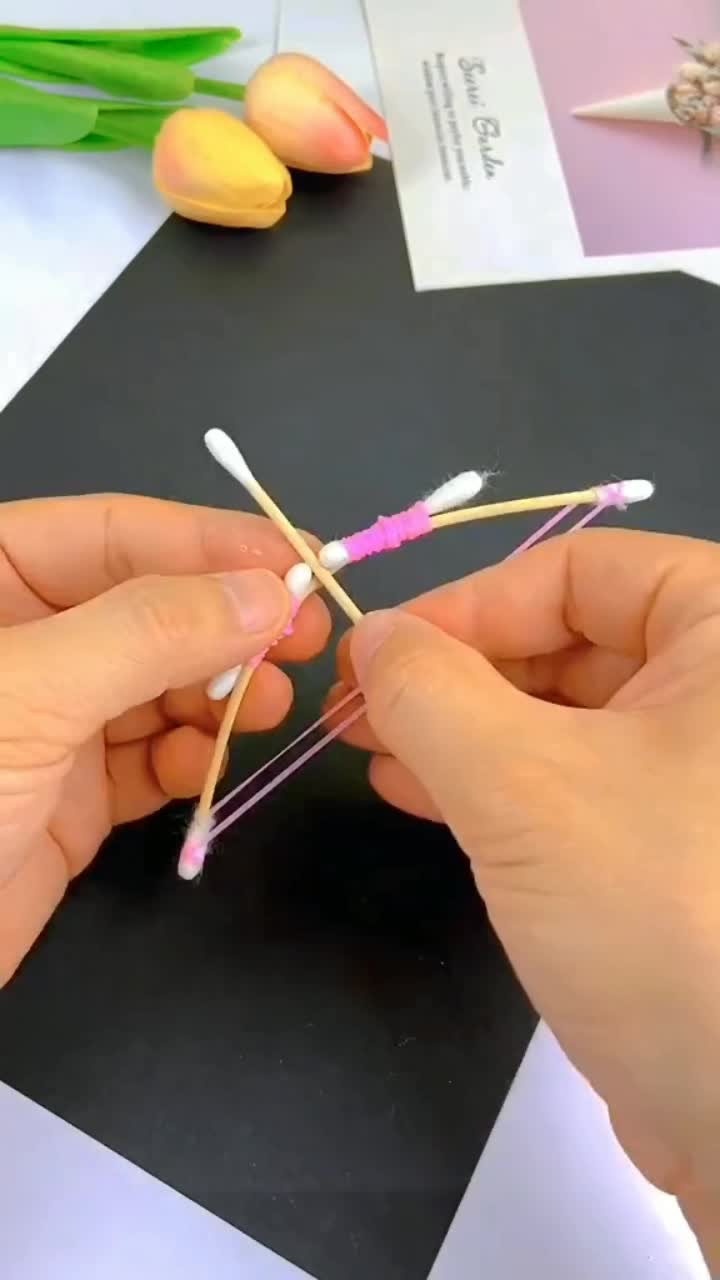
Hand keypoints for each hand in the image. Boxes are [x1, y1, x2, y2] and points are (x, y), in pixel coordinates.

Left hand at [0, 495, 328, 985]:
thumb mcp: (28, 694)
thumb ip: (149, 632)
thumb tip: (268, 590)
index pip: (112, 532)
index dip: (210, 542)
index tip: (303, 561)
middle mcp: (20, 640)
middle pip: (147, 605)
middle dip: (226, 622)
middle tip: (306, 639)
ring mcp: (44, 719)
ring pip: (158, 682)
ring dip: (222, 692)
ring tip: (274, 707)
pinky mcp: (65, 796)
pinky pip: (148, 759)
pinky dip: (189, 759)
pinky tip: (212, 766)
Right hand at [335, 530, 719, 1266]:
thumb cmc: (656, 913)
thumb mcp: (522, 783)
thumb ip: (430, 689)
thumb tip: (373, 633)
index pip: (585, 571)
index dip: (469, 602)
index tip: (378, 652)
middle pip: (573, 639)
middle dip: (458, 672)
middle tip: (359, 707)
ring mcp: (706, 776)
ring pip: (567, 716)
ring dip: (463, 728)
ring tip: (373, 752)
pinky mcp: (678, 848)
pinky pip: (578, 782)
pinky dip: (498, 782)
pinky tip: (420, 794)